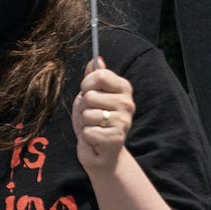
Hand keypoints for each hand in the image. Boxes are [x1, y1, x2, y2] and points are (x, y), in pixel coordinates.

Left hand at [72, 56, 134, 171]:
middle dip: (83, 107)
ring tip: (94, 127)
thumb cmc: (94, 120)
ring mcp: (124, 121)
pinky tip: (95, 139)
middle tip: (91, 115)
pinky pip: (88, 131)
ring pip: (87, 114)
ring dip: (84, 123)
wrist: (101, 151)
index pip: (99, 75)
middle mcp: (127, 103)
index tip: (87, 92)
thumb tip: (98, 58)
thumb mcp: (91, 95)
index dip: (86, 84)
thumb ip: (93, 77)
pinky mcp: (117, 138)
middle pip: (90, 95)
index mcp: (123, 88)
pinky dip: (86, 137)